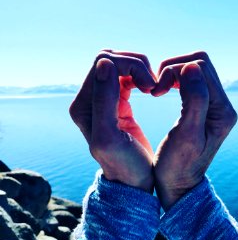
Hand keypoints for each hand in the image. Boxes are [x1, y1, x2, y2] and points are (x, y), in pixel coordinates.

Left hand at [69, 50, 155, 192]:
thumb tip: (105, 64)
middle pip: (110, 59)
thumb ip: (104, 101)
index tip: (150, 86)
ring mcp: (103, 99)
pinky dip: (140, 76)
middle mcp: (89, 99)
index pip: (103, 63)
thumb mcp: (110, 138)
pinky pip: (126, 76)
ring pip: (119, 64)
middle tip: (152, 85)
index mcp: (83, 105)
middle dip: (135, 65)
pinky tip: (150, 89)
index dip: (130, 66)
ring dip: (139, 70)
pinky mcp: (117, 101)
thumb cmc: (125, 165)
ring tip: (152, 87)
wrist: (133, 180)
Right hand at [151, 51, 237, 209]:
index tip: (155, 90)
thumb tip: (191, 67)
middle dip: (173, 68)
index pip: (200, 67)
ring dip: (172, 72)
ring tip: (157, 89)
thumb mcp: (186, 135)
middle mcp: (222, 105)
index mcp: (222, 111)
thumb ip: (194, 100)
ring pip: (194, 69)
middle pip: (199, 63)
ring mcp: (213, 105)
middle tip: (155, 87)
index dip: (174, 70)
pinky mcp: (202, 107)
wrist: (179, 183)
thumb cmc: (178, 166)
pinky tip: (163, 90)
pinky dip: (174, 79)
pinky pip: (190, 81)